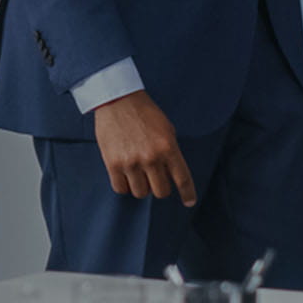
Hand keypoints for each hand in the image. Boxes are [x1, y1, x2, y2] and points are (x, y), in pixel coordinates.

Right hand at [92, 91, 195, 205]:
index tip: (189, 202)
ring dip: (141, 186)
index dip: (188, 193)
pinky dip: (124, 185)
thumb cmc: (144, 113)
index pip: (182, 179)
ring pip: (141, 193)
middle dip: (159, 187)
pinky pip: (121, 188)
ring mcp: (131, 162)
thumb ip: (170, 152)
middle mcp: (151, 158)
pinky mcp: (113, 164)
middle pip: (161, 192)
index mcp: (168, 148)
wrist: (117, 100)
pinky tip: (125, 175)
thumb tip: (170, 174)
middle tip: (154, 178)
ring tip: (137, 174)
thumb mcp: (166, 129)